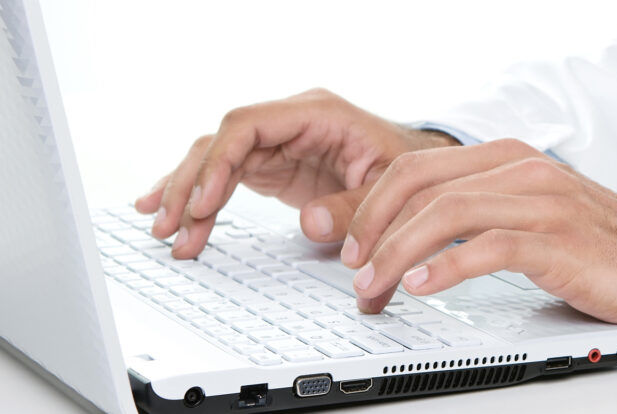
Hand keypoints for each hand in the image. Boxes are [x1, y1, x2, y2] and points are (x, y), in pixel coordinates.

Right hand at [134, 88, 457, 257]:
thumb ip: (354, 207)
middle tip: (171, 225)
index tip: (203, 201)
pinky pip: (224, 176)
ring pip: (215, 160)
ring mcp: (276, 141)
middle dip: (190, 184)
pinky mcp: (271, 164)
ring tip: (165, 231)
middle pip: (220, 142)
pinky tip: (171, 213)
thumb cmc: (406, 166)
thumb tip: (310, 225)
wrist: (415, 166)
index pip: (247, 125)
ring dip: (187, 195)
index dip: (219, 161)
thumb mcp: (390, 188)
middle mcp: (288, 122)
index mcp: (315, 113)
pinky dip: (200, 196)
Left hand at [340, 139, 616, 324]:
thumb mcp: (528, 211)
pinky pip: (488, 247)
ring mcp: (540, 201)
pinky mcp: (557, 240)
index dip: (373, 204)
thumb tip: (416, 236)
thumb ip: (478, 211)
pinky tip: (422, 285)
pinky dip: (446, 267)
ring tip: (376, 287)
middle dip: (374, 229)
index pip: (418, 167)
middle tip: (355, 270)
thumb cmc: (593, 242)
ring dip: (398, 253)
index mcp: (508, 157)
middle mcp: (521, 169)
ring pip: (446, 214)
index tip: (355, 243)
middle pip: (421, 185)